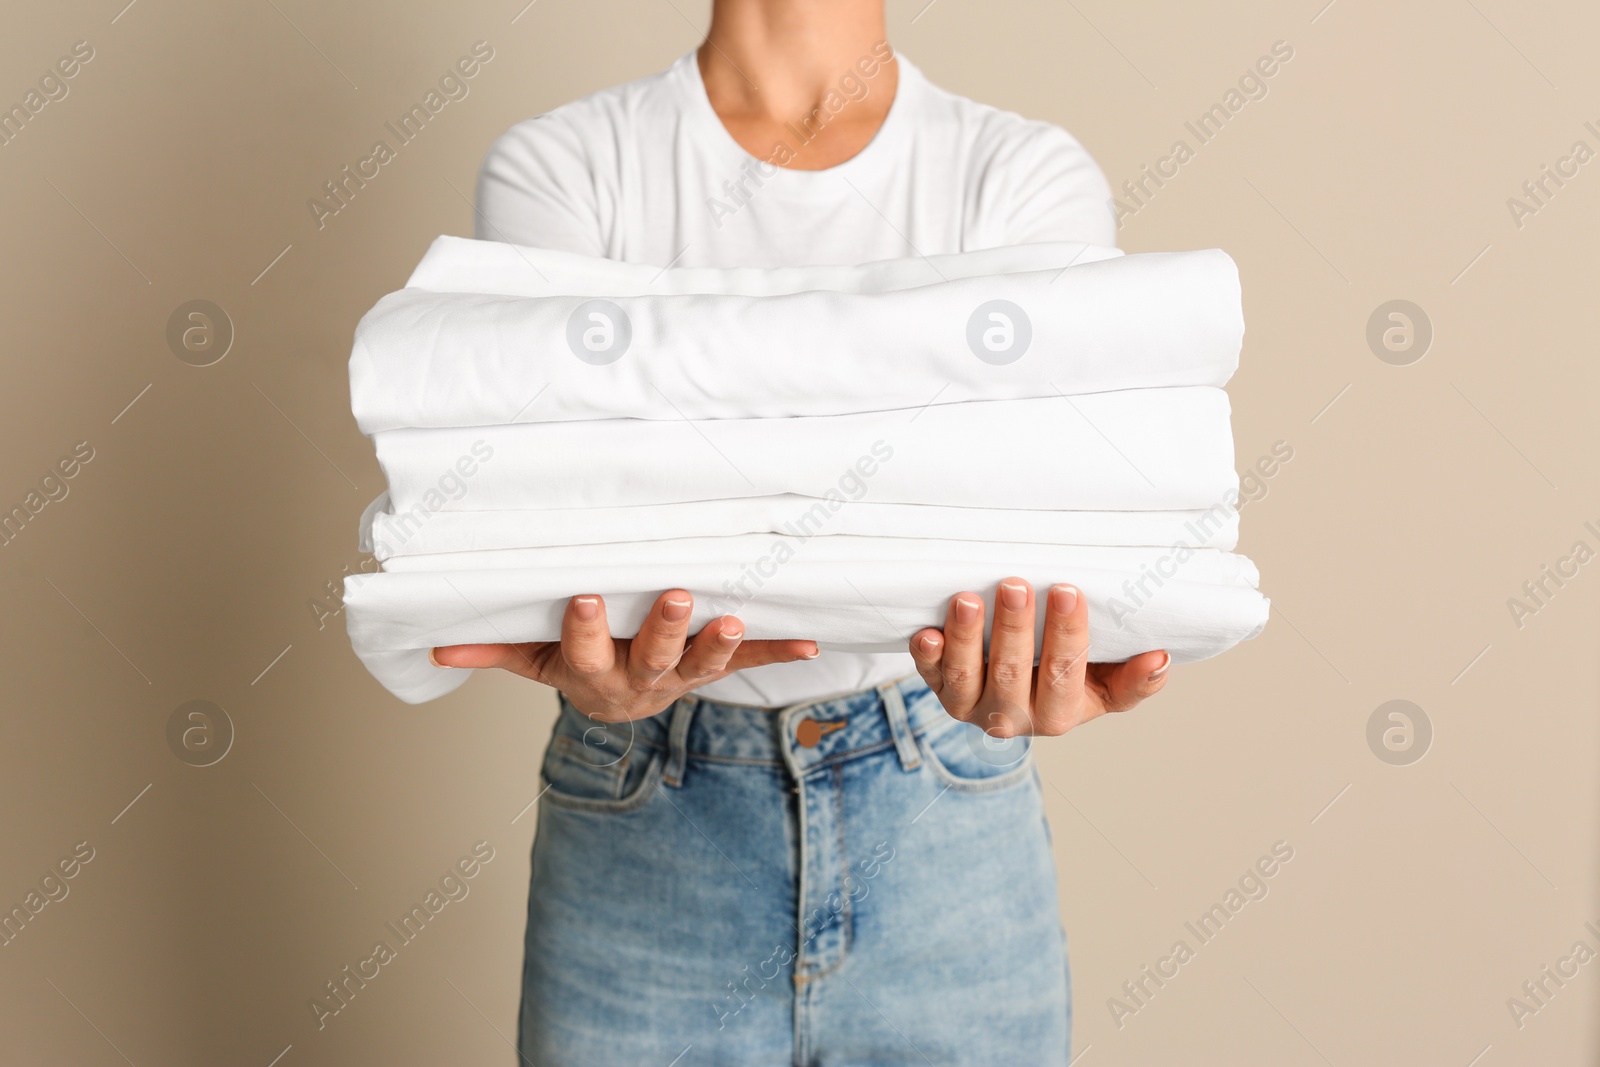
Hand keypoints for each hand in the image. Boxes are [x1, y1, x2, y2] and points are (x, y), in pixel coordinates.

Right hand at [431, 589, 818, 721]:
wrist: (618, 705)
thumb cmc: (574, 666)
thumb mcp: (532, 660)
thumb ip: (494, 651)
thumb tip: (438, 645)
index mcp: (591, 675)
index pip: (584, 653)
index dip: (587, 629)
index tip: (588, 596)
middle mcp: (639, 681)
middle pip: (652, 658)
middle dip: (665, 629)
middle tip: (679, 596)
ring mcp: (680, 677)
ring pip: (701, 664)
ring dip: (719, 643)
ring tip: (732, 617)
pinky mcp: (712, 669)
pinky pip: (748, 663)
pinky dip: (777, 653)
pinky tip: (809, 643)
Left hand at [908, 578, 1169, 737]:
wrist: (1016, 692)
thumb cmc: (1067, 679)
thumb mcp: (1105, 686)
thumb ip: (1134, 681)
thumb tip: (1161, 658)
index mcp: (1058, 714)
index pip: (1065, 676)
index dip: (1066, 636)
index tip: (1067, 591)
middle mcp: (1012, 716)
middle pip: (1012, 674)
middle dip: (1014, 629)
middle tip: (1015, 585)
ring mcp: (970, 705)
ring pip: (965, 677)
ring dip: (966, 639)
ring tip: (968, 601)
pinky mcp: (939, 689)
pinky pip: (928, 677)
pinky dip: (925, 657)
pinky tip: (925, 633)